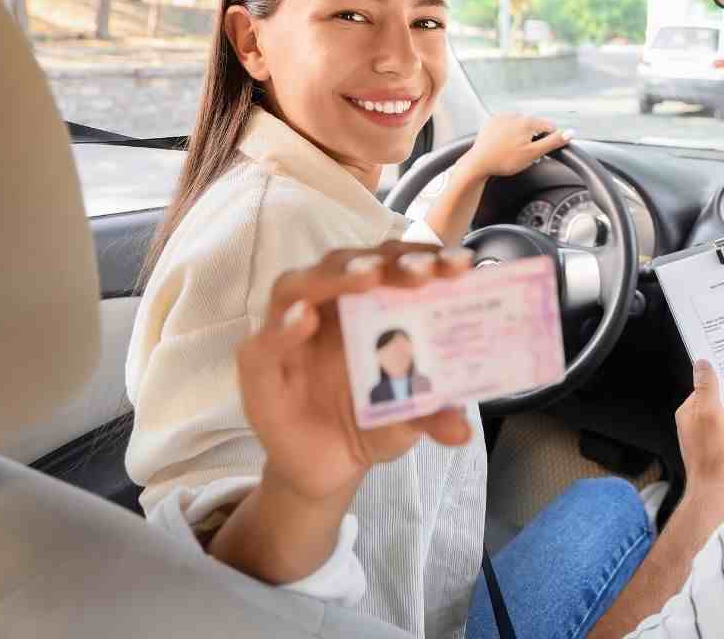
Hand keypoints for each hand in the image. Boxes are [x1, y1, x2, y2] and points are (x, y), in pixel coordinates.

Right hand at [236, 242, 475, 503]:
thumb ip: (434, 413)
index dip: (426, 258)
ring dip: (334, 276)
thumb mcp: (410, 416)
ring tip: (367, 275)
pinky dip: (283, 327)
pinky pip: (264, 342)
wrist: (331, 466)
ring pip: (299, 285)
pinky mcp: (261, 367)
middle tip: (420, 271)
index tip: (461, 264)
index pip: (395, 265)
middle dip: (386, 261)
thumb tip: (462, 427)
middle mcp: (329, 306)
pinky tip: (303, 319)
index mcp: (371, 305)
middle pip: (349, 263)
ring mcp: (290, 332)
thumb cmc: (373, 420)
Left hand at [459, 113, 573, 179]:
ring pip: (520, 125)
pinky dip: (508, 133)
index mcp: (528, 121)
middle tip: (525, 155)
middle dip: (533, 138)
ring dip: (521, 135)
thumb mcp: (533, 154)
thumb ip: (553, 142)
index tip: (540, 152)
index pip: (549, 127)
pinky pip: (506, 125)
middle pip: (534, 125)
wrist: (478, 163)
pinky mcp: (492, 121)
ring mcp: (502, 117)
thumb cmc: (504, 160)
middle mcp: (515, 115)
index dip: (549, 140)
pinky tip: (503, 145)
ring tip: (512, 151)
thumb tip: (570, 133)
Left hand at [676, 360, 723, 516]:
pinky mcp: (718, 453)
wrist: (718, 493)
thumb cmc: (714, 456)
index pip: (703, 387)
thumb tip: (702, 364)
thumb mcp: (710, 413)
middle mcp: (694, 426)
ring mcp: (705, 441)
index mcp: (688, 413)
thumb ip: (707, 388)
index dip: (720, 380)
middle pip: (715, 403)